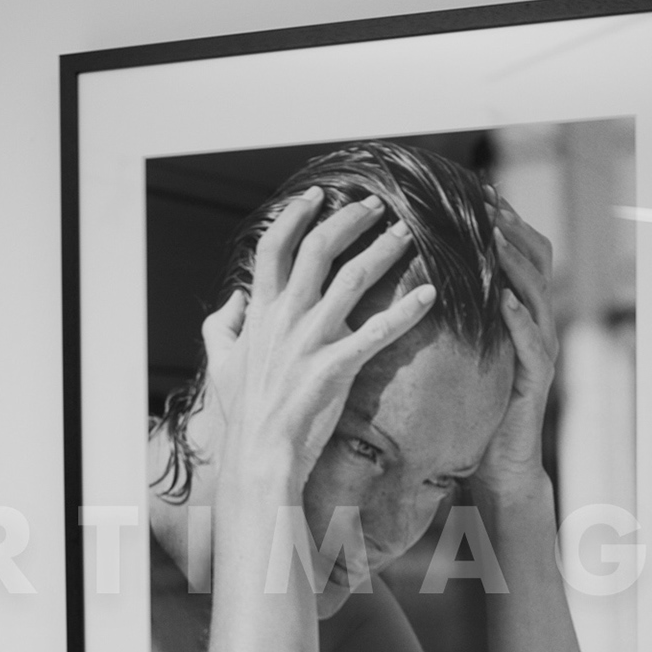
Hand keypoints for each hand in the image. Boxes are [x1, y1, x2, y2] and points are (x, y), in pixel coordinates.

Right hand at [205, 188, 436, 491]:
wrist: (260, 455)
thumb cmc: (243, 414)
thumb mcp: (221, 365)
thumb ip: (223, 328)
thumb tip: (234, 302)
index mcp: (261, 313)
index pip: (275, 248)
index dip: (295, 216)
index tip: (316, 196)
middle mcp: (287, 317)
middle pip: (320, 249)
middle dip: (349, 220)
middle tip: (375, 205)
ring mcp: (313, 340)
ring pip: (354, 278)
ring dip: (384, 250)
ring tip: (408, 232)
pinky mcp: (338, 366)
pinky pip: (380, 330)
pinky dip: (407, 309)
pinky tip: (431, 292)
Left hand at [474, 189, 558, 497]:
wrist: (496, 464)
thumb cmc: (474, 407)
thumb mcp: (461, 352)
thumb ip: (453, 316)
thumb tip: (413, 277)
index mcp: (520, 313)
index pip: (521, 254)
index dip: (506, 222)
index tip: (481, 191)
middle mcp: (537, 325)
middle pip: (538, 262)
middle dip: (512, 229)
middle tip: (488, 202)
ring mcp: (541, 350)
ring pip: (538, 294)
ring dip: (515, 263)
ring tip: (495, 236)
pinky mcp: (536, 380)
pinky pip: (533, 343)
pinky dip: (520, 318)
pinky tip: (504, 299)